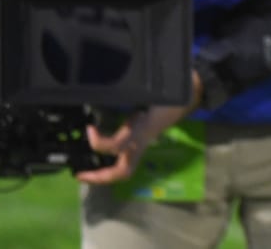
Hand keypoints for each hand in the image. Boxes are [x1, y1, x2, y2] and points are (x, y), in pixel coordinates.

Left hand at [77, 71, 202, 184]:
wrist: (190, 92)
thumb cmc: (172, 96)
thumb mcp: (151, 99)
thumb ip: (133, 105)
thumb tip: (107, 106)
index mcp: (142, 133)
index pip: (117, 147)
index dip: (99, 143)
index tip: (89, 130)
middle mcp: (141, 141)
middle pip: (123, 172)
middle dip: (101, 177)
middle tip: (80, 174)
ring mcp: (142, 140)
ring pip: (124, 166)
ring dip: (105, 172)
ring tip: (86, 168)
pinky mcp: (142, 135)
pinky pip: (124, 151)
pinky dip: (110, 152)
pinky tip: (101, 145)